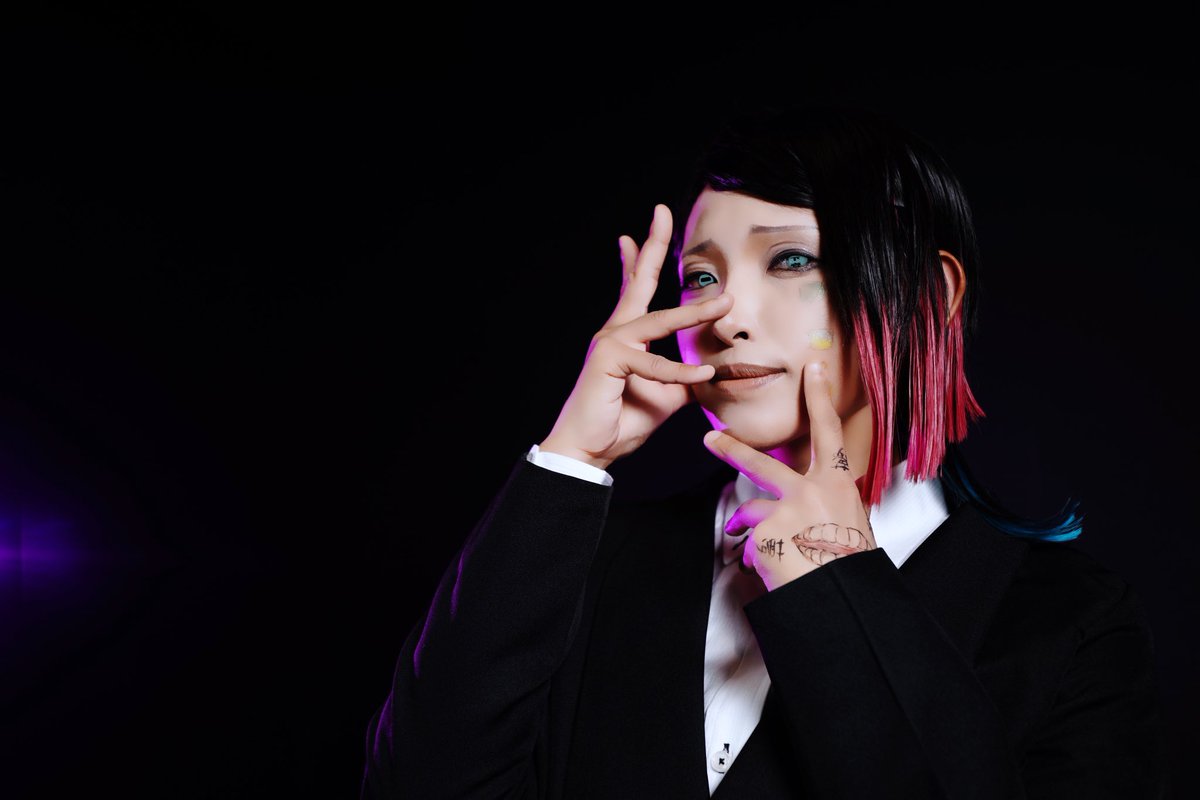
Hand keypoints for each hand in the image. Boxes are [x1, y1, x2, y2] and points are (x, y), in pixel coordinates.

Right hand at [539, 204, 732, 469]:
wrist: (589, 450)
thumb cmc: (622, 420)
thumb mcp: (666, 394)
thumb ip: (687, 376)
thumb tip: (714, 370)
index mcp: (625, 334)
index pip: (633, 288)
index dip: (638, 257)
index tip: (638, 231)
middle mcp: (615, 331)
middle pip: (638, 281)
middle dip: (653, 246)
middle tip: (662, 212)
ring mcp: (610, 343)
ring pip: (658, 322)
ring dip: (694, 314)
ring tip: (725, 304)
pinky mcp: (609, 362)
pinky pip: (654, 364)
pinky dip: (680, 371)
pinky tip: (705, 373)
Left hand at [701, 361, 876, 591]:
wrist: (844, 597)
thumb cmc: (851, 565)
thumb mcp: (854, 525)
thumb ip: (831, 506)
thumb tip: (817, 507)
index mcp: (838, 484)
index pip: (828, 431)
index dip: (819, 397)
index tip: (811, 370)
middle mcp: (810, 491)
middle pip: (761, 463)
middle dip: (730, 449)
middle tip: (710, 438)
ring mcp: (784, 511)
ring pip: (748, 510)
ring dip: (740, 523)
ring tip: (734, 531)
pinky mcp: (764, 535)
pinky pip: (750, 544)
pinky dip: (755, 557)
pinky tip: (768, 570)